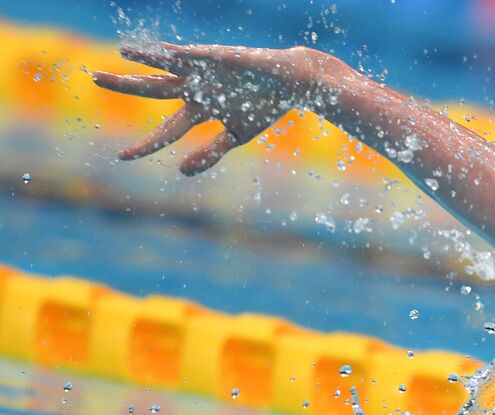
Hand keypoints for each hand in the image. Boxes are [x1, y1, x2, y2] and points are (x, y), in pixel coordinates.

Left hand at [91, 41, 349, 175]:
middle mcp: (194, 89)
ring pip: (167, 67)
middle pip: (152, 89)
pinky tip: (160, 52)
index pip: (166, 131)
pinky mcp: (218, 58)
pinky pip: (194, 56)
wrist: (291, 83)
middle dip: (124, 85)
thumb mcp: (235, 136)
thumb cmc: (265, 107)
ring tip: (123, 53)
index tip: (122, 158)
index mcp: (199, 109)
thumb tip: (180, 172)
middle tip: (94, 78)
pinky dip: (177, 56)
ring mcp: (204, 71)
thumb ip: (209, 153)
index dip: (146, 145)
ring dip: (145, 60)